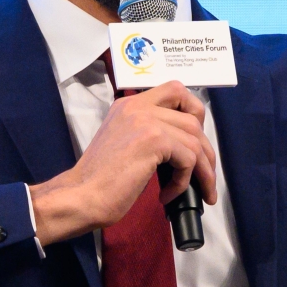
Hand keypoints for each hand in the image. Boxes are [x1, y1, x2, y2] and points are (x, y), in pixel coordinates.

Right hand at [29, 81, 216, 245]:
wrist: (81, 196)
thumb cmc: (100, 180)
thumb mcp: (125, 143)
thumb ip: (148, 133)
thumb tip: (185, 145)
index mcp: (130, 104)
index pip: (176, 90)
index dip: (194, 112)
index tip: (196, 139)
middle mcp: (138, 106)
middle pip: (193, 115)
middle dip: (206, 147)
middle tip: (205, 173)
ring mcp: (146, 120)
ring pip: (195, 139)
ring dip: (203, 170)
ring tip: (197, 192)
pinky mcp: (153, 140)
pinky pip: (188, 158)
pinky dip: (184, 182)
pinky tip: (168, 195)